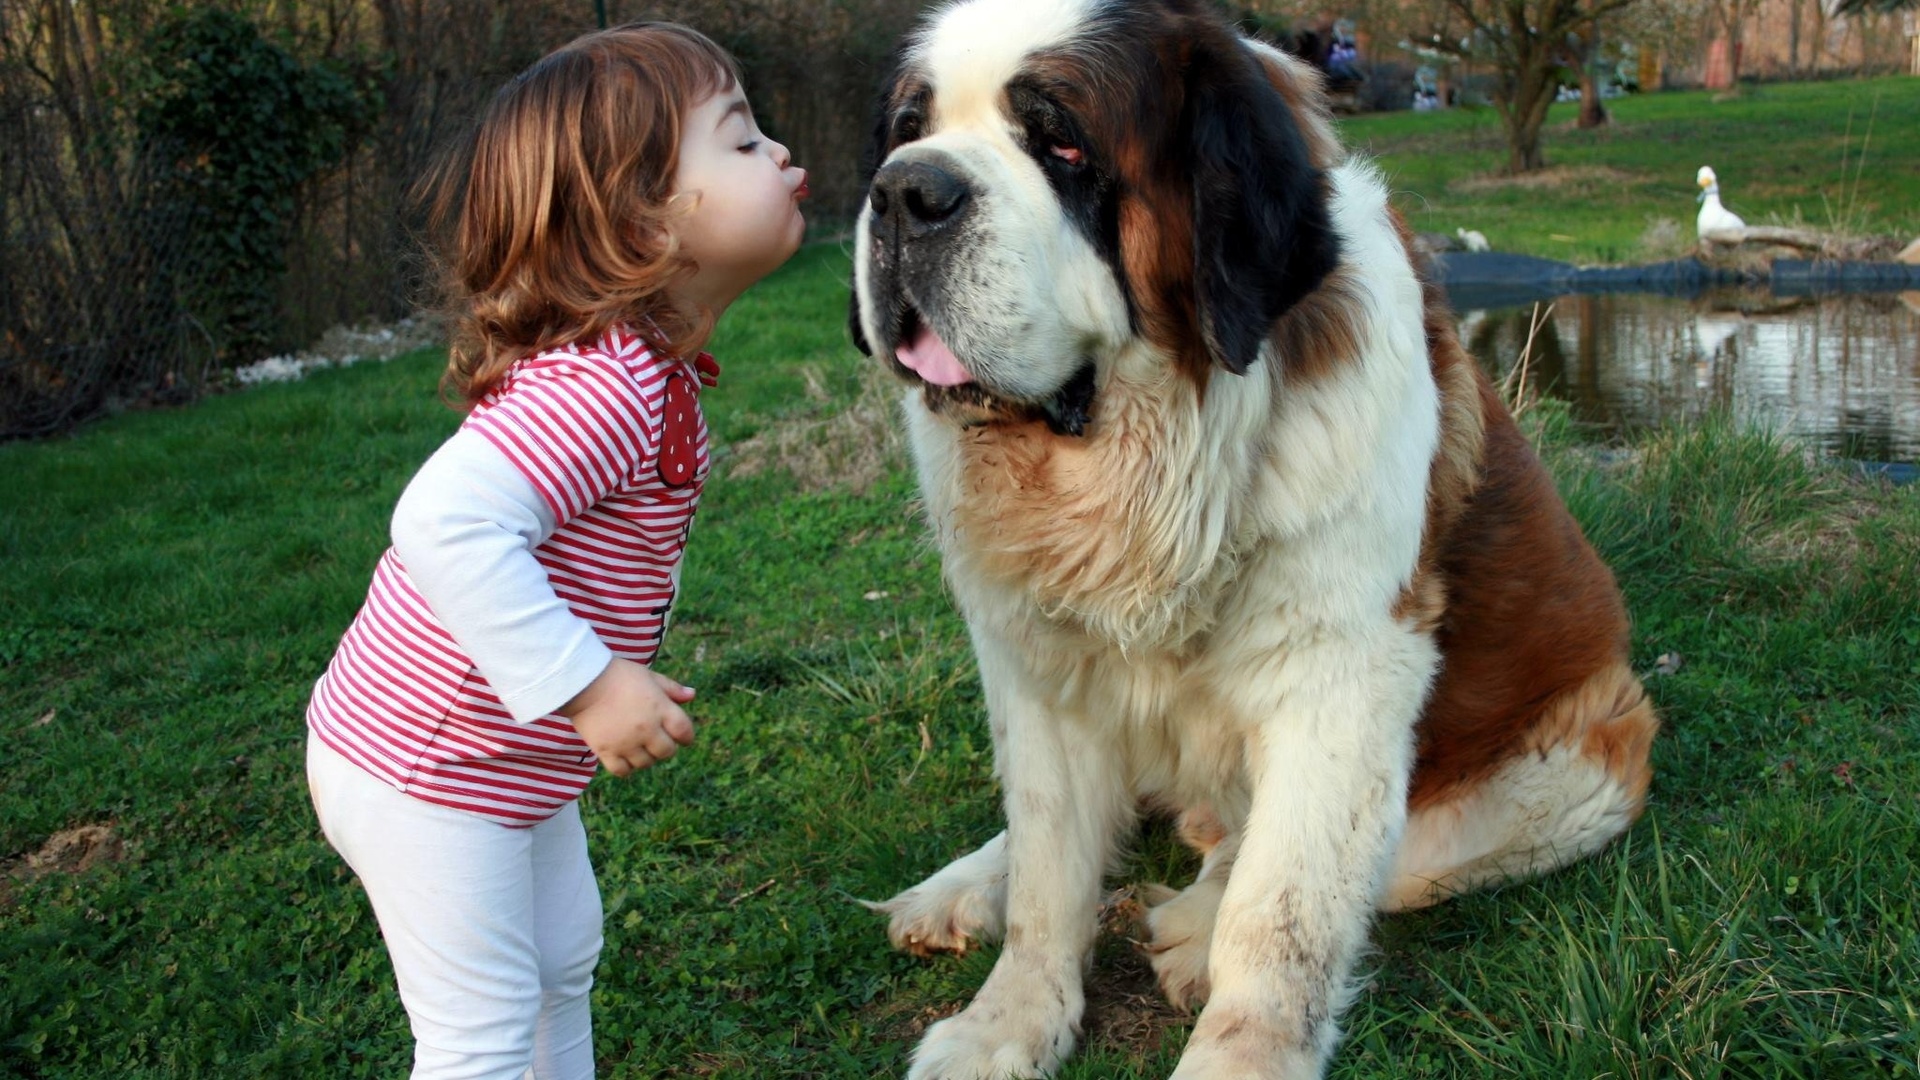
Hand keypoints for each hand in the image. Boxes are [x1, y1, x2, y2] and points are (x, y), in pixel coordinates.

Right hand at [558, 659, 696, 776]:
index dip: (686, 736)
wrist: (582, 681)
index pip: (685, 732)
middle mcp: (647, 728)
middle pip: (667, 752)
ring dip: (646, 757)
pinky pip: (623, 771)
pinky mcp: (606, 751)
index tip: (680, 735)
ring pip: (646, 763)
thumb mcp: (649, 677)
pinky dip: (626, 767)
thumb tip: (692, 695)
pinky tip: (624, 756)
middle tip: (656, 740)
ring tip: (638, 746)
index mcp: (660, 708)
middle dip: (665, 747)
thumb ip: (672, 688)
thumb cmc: (618, 675)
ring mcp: (626, 742)